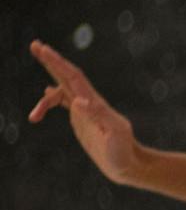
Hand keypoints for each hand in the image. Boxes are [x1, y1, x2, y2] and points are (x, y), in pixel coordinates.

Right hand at [28, 41, 146, 183]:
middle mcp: (89, 102)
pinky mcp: (82, 120)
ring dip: (44, 98)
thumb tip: (77, 100)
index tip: (43, 49)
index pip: (73, 77)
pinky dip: (51, 100)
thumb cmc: (122, 151)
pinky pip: (64, 103)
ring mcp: (85, 110)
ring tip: (33, 118)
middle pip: (66, 76)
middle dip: (51, 62)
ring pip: (62, 91)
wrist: (128, 164)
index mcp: (94, 103)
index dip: (57, 63)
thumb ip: (97, 116)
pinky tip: (44, 96)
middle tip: (34, 45)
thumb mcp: (113, 133)